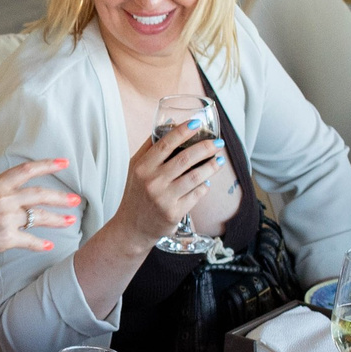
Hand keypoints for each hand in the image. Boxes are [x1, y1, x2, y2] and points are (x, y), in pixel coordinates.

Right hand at [0, 158, 80, 291]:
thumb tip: (8, 199)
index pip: (26, 170)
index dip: (47, 165)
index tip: (63, 163)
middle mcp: (2, 199)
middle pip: (39, 194)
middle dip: (60, 197)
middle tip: (76, 199)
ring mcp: (5, 219)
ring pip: (39, 217)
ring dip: (57, 220)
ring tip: (70, 221)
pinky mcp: (5, 239)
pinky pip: (30, 240)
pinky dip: (41, 244)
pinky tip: (49, 246)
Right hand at [113, 124, 226, 245]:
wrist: (131, 228)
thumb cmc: (136, 195)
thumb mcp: (136, 169)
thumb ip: (150, 148)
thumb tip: (171, 124)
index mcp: (142, 167)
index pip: (165, 144)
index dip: (182, 131)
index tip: (197, 123)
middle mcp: (152, 182)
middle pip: (184, 159)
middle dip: (205, 148)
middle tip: (218, 142)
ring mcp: (163, 198)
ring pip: (194, 177)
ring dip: (211, 167)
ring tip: (219, 160)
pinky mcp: (174, 213)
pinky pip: (196, 195)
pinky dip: (204, 186)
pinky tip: (208, 181)